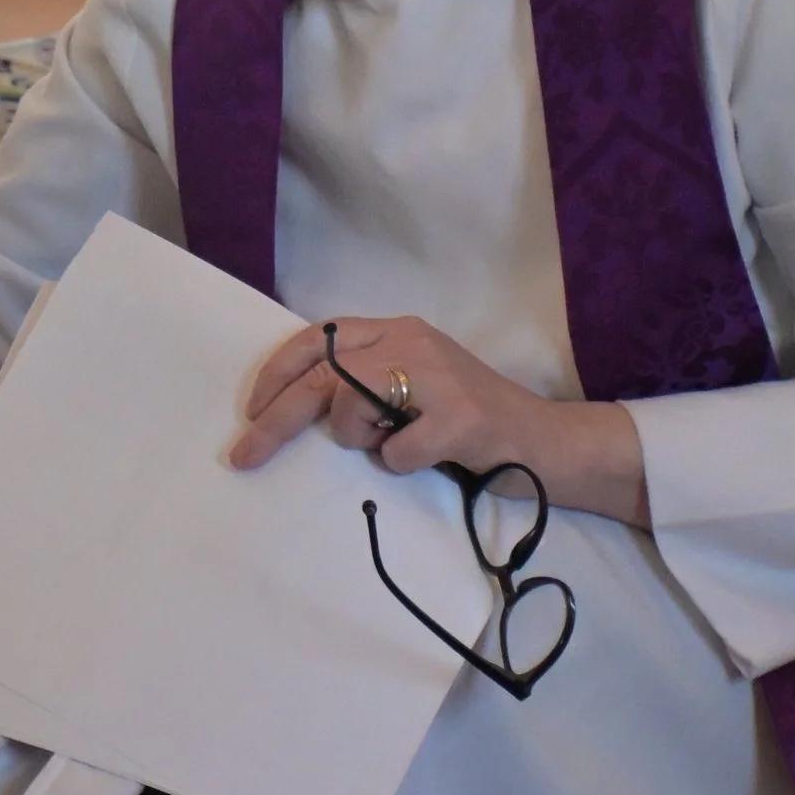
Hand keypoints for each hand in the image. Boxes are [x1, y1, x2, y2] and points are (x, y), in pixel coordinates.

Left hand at [227, 315, 649, 524]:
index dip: (277, 372)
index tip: (250, 409)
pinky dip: (402, 465)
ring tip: (399, 444)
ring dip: (360, 440)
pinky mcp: (459, 418)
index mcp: (397, 330)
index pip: (318, 339)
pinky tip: (431, 458)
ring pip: (351, 407)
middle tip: (244, 454)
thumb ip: (366, 379)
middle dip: (276, 418)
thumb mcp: (415, 382)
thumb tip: (296, 401)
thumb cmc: (473, 421)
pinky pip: (395, 453)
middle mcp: (412, 341)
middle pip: (322, 375)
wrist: (550, 444)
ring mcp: (438, 376)